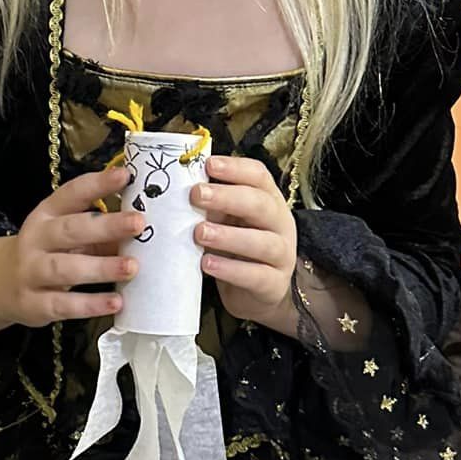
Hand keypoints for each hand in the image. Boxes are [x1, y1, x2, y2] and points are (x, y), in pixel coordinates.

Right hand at [0, 165, 142, 326]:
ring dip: (101, 267)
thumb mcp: (67, 236)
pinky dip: (90, 304)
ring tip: (132, 267)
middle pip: (70, 229)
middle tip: (138, 223)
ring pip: (66, 268)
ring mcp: (31, 272)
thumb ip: (101, 233)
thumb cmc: (47, 253)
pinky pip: (63, 304)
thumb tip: (146, 232)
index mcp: (47, 214)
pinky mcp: (33, 304)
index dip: (98, 184)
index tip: (126, 175)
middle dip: (106, 226)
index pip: (71, 194)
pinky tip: (116, 302)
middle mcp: (36, 239)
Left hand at [191, 154, 296, 323]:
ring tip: (199, 233)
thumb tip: (178, 184)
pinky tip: (207, 264)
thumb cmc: (236, 250)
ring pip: (262, 242)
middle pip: (261, 205)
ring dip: (229, 236)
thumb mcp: (226, 222)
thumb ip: (211, 205)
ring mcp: (282, 256)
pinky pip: (255, 276)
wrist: (256, 295)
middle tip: (197, 195)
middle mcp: (280, 224)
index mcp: (269, 201)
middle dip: (228, 197)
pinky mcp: (273, 285)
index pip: (259, 176)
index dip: (235, 168)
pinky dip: (231, 270)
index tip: (208, 164)